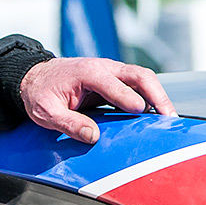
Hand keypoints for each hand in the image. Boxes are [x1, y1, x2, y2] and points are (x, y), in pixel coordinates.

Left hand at [19, 57, 174, 143]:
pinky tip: (158, 115)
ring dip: (158, 96)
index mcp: (87, 73)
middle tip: (169, 117)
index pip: (113, 84)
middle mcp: (104, 68)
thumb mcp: (46, 113)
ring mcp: (112, 72)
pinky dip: (151, 98)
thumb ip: (68, 124)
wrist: (36, 77)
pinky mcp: (115, 80)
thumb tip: (93, 136)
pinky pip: (138, 85)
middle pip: (138, 75)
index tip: (140, 112)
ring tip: (169, 118)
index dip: (127, 99)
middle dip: (156, 95)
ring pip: (143, 78)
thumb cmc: (41, 93)